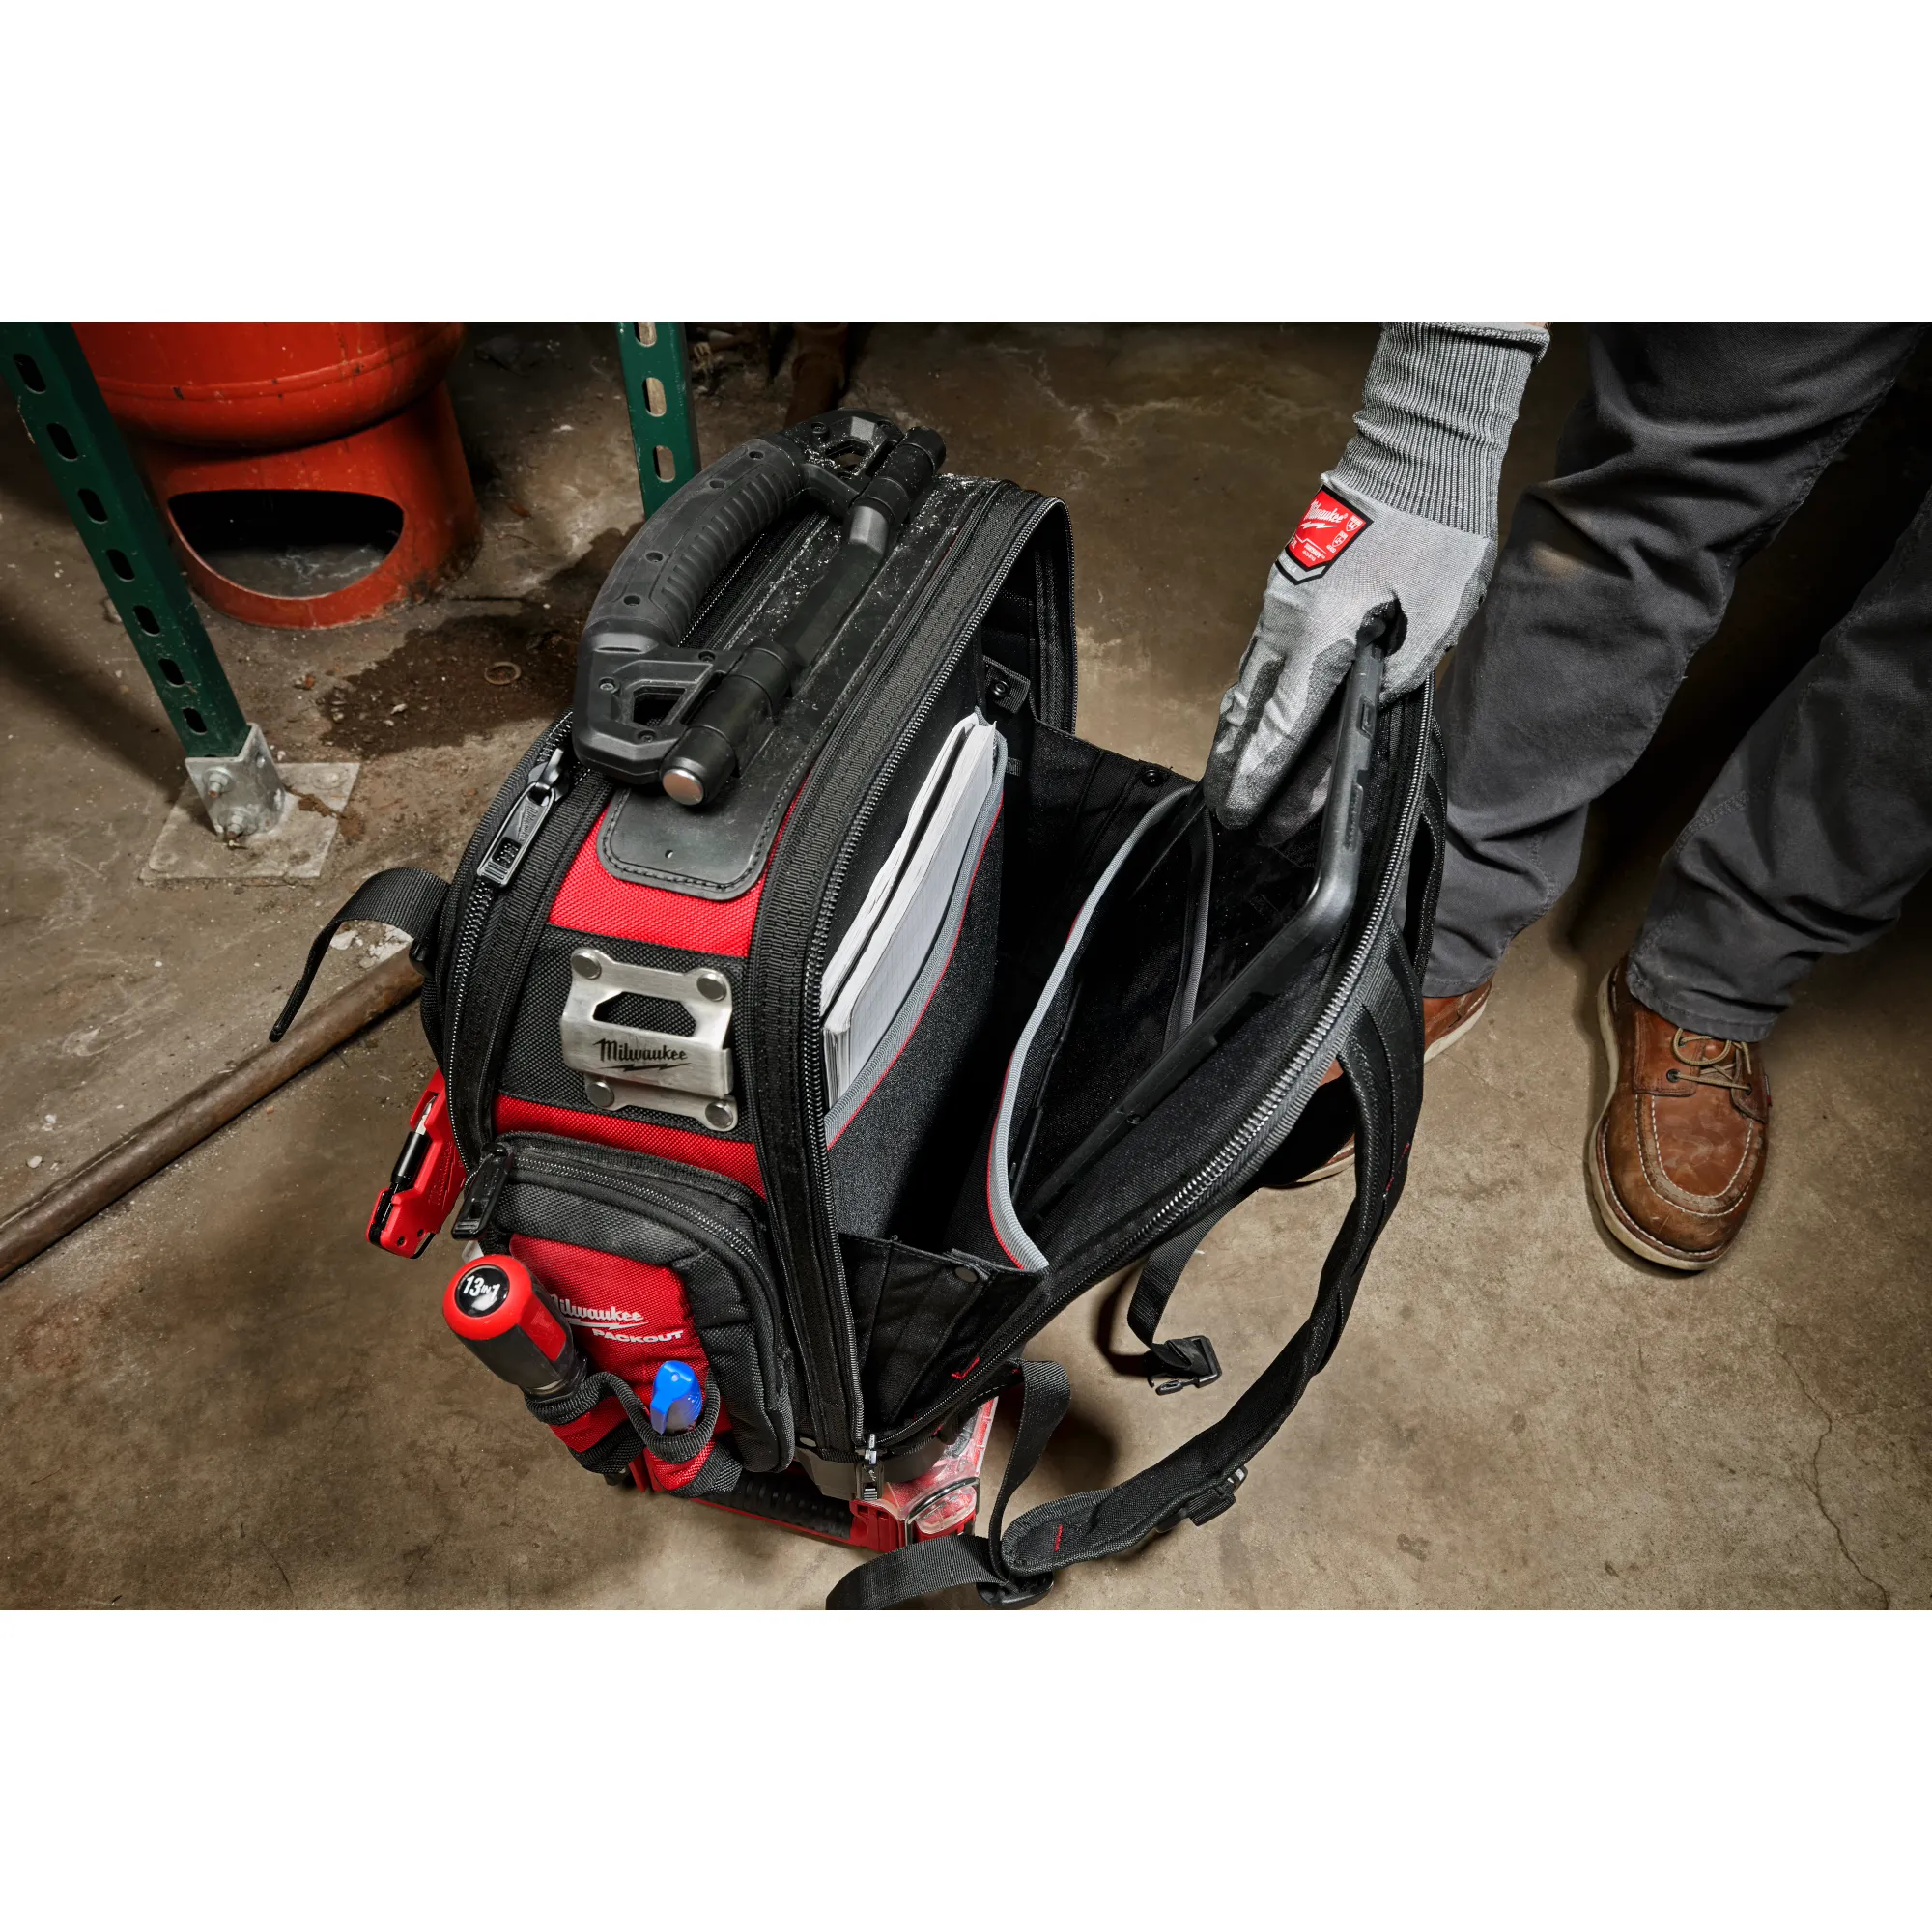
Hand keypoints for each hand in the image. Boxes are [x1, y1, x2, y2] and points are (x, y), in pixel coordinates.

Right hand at [1204, 322, 1546, 833]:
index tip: (1244, 815)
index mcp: (1322, 639)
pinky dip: (1253, 697)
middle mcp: (1287, 624)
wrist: (1418, 453)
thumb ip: (1395, 678)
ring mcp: (1282, 603)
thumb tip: (1365, 712)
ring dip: (1239, 734)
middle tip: (1226, 812)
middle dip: (1235, 767)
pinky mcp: (1290, 587)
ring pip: (1249, 684)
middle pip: (1249, 713)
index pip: (1281, 729)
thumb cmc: (1435, 533)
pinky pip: (1261, 657)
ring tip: (1231, 775)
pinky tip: (1255, 715)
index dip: (1262, 780)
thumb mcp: (1433, 622)